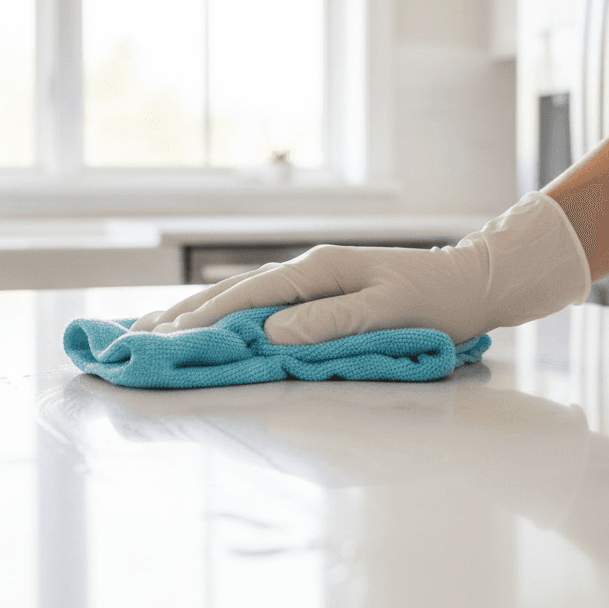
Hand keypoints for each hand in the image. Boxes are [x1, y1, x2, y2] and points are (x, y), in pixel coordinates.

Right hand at [130, 192, 590, 344]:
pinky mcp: (322, 290)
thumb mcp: (387, 312)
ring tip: (156, 327)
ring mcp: (314, 277)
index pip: (249, 297)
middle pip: (233, 291)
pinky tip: (214, 322)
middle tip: (135, 334)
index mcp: (319, 270)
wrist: (473, 281)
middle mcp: (309, 268)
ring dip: (199, 312)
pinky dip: (230, 312)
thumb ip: (330, 323)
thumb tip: (270, 333)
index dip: (204, 319)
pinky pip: (264, 302)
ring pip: (244, 295)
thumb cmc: (436, 300)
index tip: (161, 338)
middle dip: (184, 313)